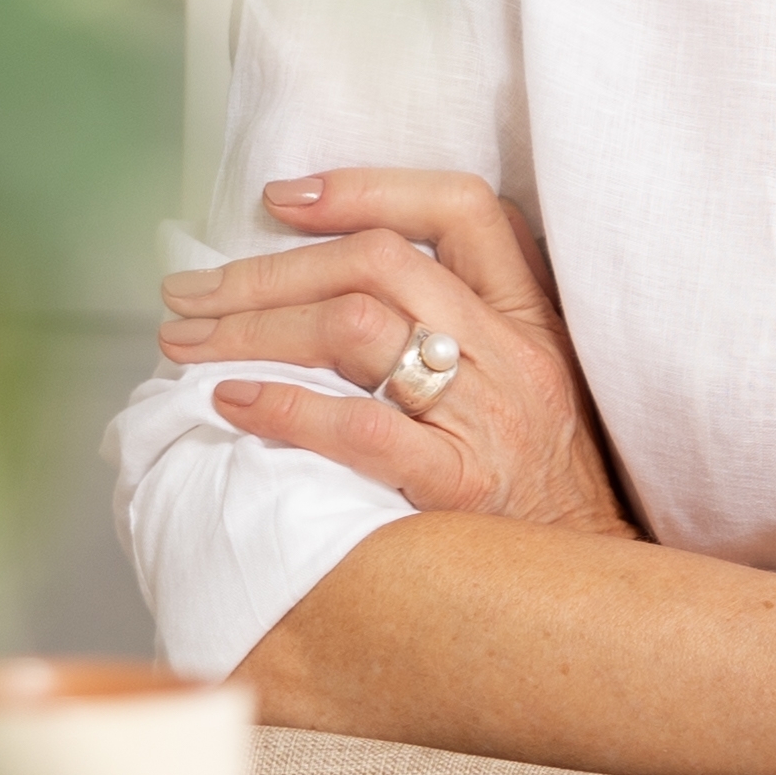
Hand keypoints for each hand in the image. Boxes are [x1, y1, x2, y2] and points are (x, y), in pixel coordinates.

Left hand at [160, 168, 636, 540]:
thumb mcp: (528, 384)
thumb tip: (322, 295)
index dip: (367, 188)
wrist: (588, 586)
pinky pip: (363, 429)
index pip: (461, 209)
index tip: (282, 199)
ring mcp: (491, 415)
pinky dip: (287, 408)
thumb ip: (457, 331)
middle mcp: (513, 352)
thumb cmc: (542, 487)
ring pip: (358, 328)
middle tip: (189, 292)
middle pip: (382, 262)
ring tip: (187, 345)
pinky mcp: (463, 483)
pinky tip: (234, 403)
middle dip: (269, 270)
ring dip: (255, 328)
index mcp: (531, 316)